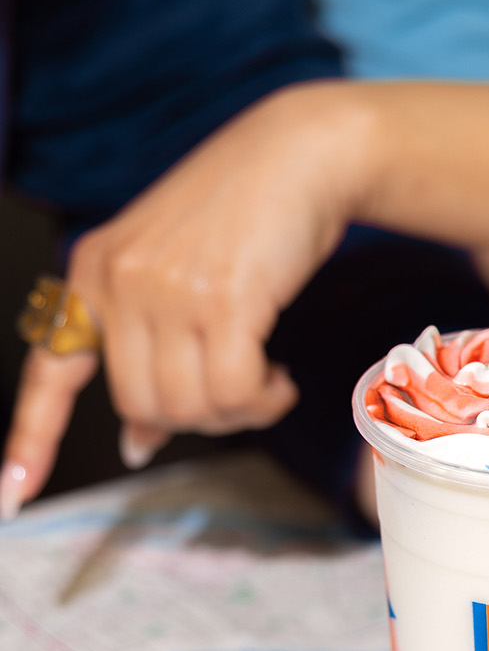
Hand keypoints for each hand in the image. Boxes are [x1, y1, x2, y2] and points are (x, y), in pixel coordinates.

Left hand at [1, 81, 365, 511]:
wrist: (298, 156)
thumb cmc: (242, 217)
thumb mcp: (173, 276)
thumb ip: (148, 349)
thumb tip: (139, 440)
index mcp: (94, 272)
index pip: (52, 368)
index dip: (32, 437)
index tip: (12, 494)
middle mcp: (120, 281)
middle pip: (140, 406)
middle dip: (195, 420)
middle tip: (238, 394)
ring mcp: (168, 290)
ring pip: (188, 407)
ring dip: (237, 412)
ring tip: (264, 380)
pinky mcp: (222, 300)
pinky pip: (234, 393)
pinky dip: (264, 401)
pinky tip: (280, 376)